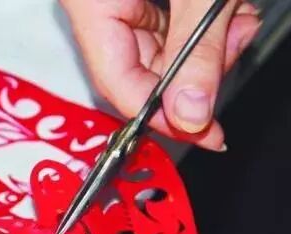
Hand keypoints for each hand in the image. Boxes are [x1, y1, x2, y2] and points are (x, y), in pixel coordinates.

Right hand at [60, 0, 260, 150]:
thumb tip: (191, 113)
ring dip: (200, 49)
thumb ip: (197, 48)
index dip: (160, 115)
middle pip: (135, 70)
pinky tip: (221, 19)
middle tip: (229, 59)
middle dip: (192, 74)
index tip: (201, 131)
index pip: (116, 80)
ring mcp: (107, 0)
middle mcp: (91, 5)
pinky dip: (192, 29)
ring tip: (234, 26)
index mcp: (89, 1)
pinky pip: (155, 26)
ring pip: (151, 50)